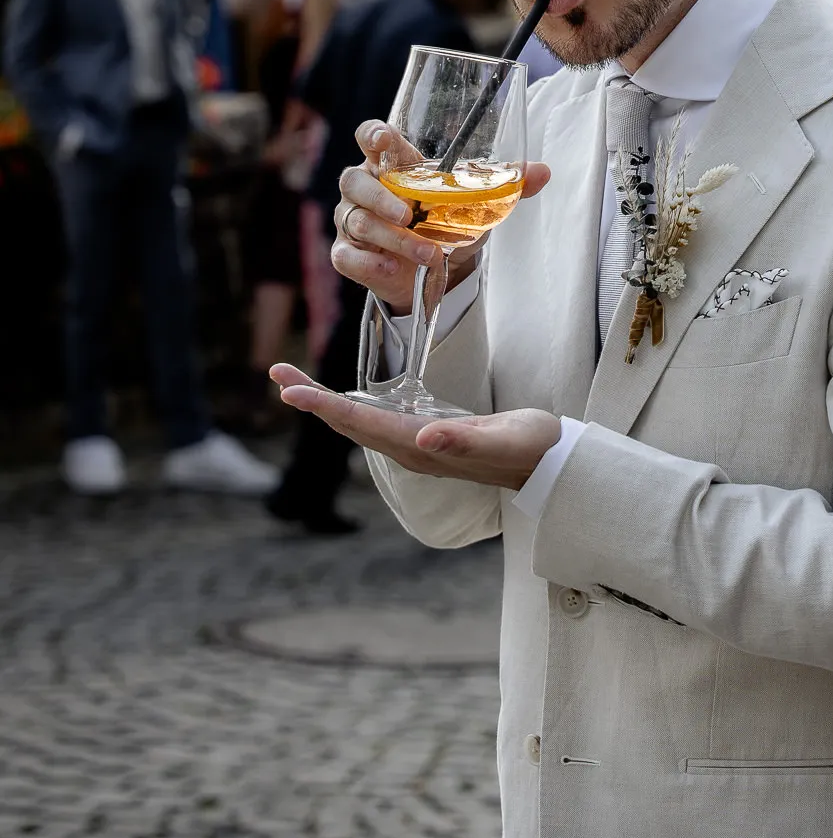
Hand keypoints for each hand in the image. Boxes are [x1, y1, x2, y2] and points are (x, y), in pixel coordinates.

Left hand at [270, 363, 561, 489]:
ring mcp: (417, 447)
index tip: (290, 390)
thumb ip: (462, 440)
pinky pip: (375, 423)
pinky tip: (342, 401)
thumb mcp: (501, 440)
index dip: (325, 405)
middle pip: (350, 424)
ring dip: (325, 404)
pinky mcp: (426, 440)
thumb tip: (422, 437)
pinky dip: (350, 407)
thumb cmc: (530, 447)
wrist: (550, 465)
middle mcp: (411, 450)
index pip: (362, 423)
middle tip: (278, 372)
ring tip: (294, 384)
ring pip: (359, 424)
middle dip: (312, 400)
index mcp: (422, 447)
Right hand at [332, 119, 550, 314]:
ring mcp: (352, 219)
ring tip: (428, 253)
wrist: (436, 268)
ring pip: (356, 221)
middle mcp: (366, 187)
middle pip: (354, 179)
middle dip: (381, 198)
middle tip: (410, 214)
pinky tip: (393, 268)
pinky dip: (370, 263)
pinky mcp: (348, 253)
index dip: (372, 135)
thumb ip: (507, 185)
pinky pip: (346, 255)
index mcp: (393, 164)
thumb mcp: (478, 203)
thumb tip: (543, 171)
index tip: (383, 140)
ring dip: (394, 239)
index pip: (371, 137)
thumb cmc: (448, 221)